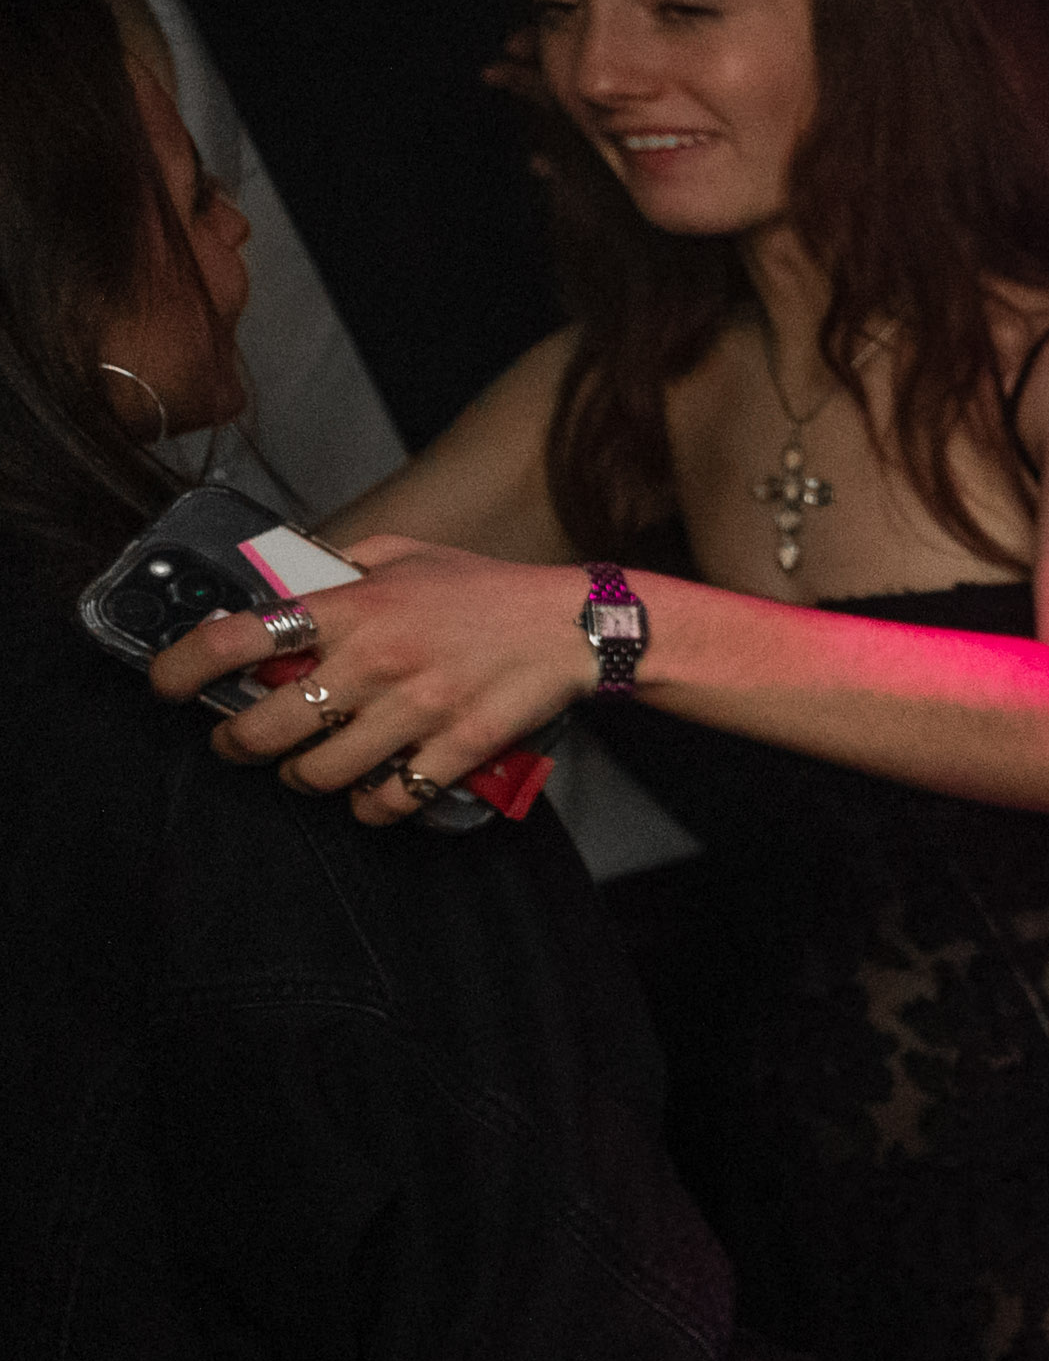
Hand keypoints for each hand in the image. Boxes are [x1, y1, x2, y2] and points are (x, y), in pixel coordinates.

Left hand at [143, 534, 585, 825]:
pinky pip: (389, 800)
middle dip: (236, 744)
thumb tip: (281, 578)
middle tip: (237, 742)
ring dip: (300, 779)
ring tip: (303, 770)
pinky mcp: (456, 747)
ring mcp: (416, 709)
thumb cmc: (485, 589)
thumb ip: (338, 565)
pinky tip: (366, 796)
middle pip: (264, 727)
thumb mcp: (403, 553)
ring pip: (318, 774)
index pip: (239, 638)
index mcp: (352, 606)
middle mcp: (375, 660)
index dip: (181, 667)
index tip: (165, 685)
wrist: (572, 624)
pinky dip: (368, 807)